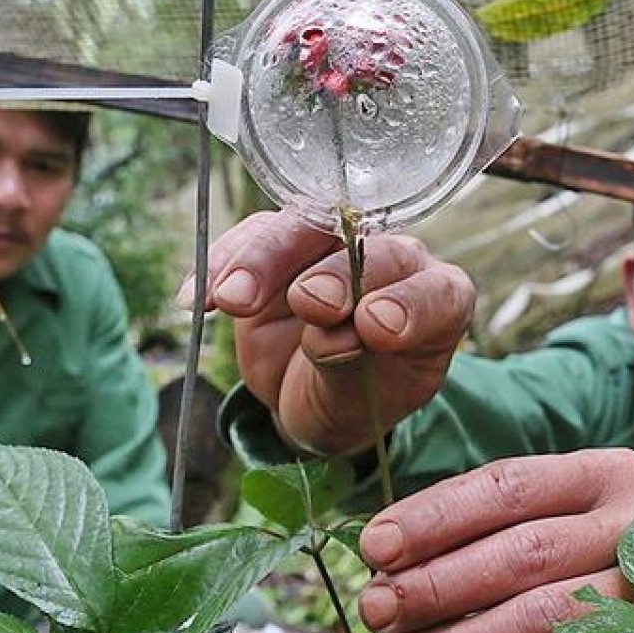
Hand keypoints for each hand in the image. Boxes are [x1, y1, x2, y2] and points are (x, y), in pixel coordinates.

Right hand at [179, 209, 473, 455]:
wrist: (314, 401)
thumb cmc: (353, 402)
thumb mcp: (359, 404)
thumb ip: (351, 368)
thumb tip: (327, 334)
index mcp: (437, 301)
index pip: (435, 291)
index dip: (409, 303)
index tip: (376, 327)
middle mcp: (393, 262)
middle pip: (366, 248)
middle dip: (335, 275)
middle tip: (310, 303)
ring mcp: (334, 248)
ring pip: (303, 227)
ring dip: (264, 260)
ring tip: (233, 299)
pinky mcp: (283, 248)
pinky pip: (252, 238)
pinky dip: (222, 264)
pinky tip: (196, 297)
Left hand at [357, 449, 633, 632]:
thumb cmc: (580, 566)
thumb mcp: (541, 525)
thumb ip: (475, 530)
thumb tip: (382, 558)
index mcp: (603, 474)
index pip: (506, 485)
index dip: (433, 517)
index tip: (374, 547)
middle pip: (523, 552)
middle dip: (436, 585)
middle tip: (376, 610)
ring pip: (543, 616)